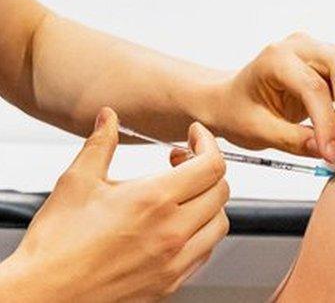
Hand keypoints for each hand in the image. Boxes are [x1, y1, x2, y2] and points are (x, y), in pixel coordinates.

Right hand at [0, 108, 229, 301]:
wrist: (43, 295)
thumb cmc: (56, 246)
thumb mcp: (76, 183)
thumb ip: (100, 144)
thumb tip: (109, 119)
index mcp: (153, 201)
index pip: (211, 165)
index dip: (208, 143)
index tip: (196, 136)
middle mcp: (172, 232)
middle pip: (221, 191)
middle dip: (208, 169)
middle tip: (181, 162)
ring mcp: (175, 262)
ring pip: (219, 223)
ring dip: (209, 202)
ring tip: (182, 194)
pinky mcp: (170, 284)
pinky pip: (205, 253)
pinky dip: (201, 233)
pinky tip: (178, 225)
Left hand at [203, 32, 334, 163]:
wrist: (232, 99)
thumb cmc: (237, 110)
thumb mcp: (256, 131)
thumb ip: (291, 140)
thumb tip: (327, 151)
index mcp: (275, 58)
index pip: (313, 86)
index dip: (327, 122)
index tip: (331, 154)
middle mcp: (300, 46)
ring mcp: (318, 50)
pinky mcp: (330, 63)